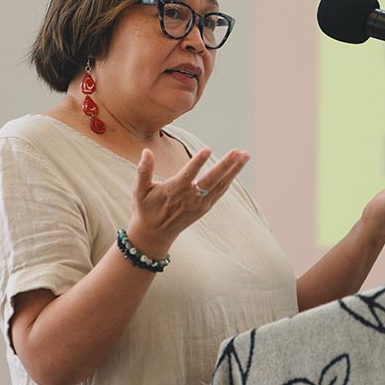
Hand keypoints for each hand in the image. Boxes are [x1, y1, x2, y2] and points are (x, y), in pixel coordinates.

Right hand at [126, 147, 249, 255]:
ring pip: (220, 185)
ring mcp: (200, 204)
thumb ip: (143, 171)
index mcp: (173, 191)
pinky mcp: (205, 207)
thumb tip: (146, 151)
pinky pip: (220, 192)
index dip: (198, 162)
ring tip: (245, 155)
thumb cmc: (145, 209)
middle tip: (238, 152)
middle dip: (226, 166)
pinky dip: (230, 180)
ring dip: (234, 170)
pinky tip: (237, 167)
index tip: (208, 149)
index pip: (188, 174)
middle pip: (211, 180)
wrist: (154, 234)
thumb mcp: (138, 191)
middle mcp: (190, 198)